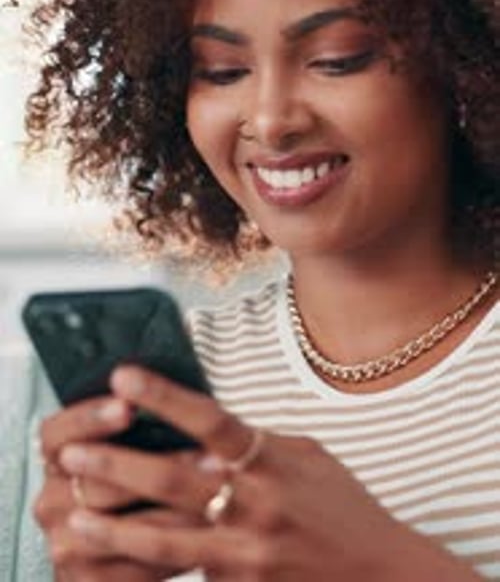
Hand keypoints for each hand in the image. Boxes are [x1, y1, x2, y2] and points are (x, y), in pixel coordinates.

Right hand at [35, 395, 196, 579]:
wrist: (105, 553)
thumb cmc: (122, 484)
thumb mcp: (121, 448)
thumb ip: (136, 426)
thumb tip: (173, 397)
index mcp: (55, 459)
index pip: (58, 433)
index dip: (91, 418)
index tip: (128, 408)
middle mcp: (50, 501)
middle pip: (100, 479)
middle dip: (160, 466)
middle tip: (210, 456)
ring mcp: (64, 543)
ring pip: (126, 525)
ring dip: (179, 509)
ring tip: (221, 492)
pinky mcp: (83, 581)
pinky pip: (135, 565)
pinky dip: (175, 549)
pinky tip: (207, 532)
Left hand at [55, 367, 417, 579]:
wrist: (379, 575)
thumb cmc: (343, 508)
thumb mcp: (307, 458)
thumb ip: (258, 444)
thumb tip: (211, 430)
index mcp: (272, 460)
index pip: (209, 418)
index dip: (164, 395)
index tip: (123, 375)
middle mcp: (255, 504)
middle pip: (174, 480)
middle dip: (117, 464)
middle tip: (69, 450)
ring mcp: (246, 553)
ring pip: (166, 538)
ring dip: (115, 525)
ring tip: (75, 511)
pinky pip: (188, 572)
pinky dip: (151, 562)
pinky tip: (116, 554)